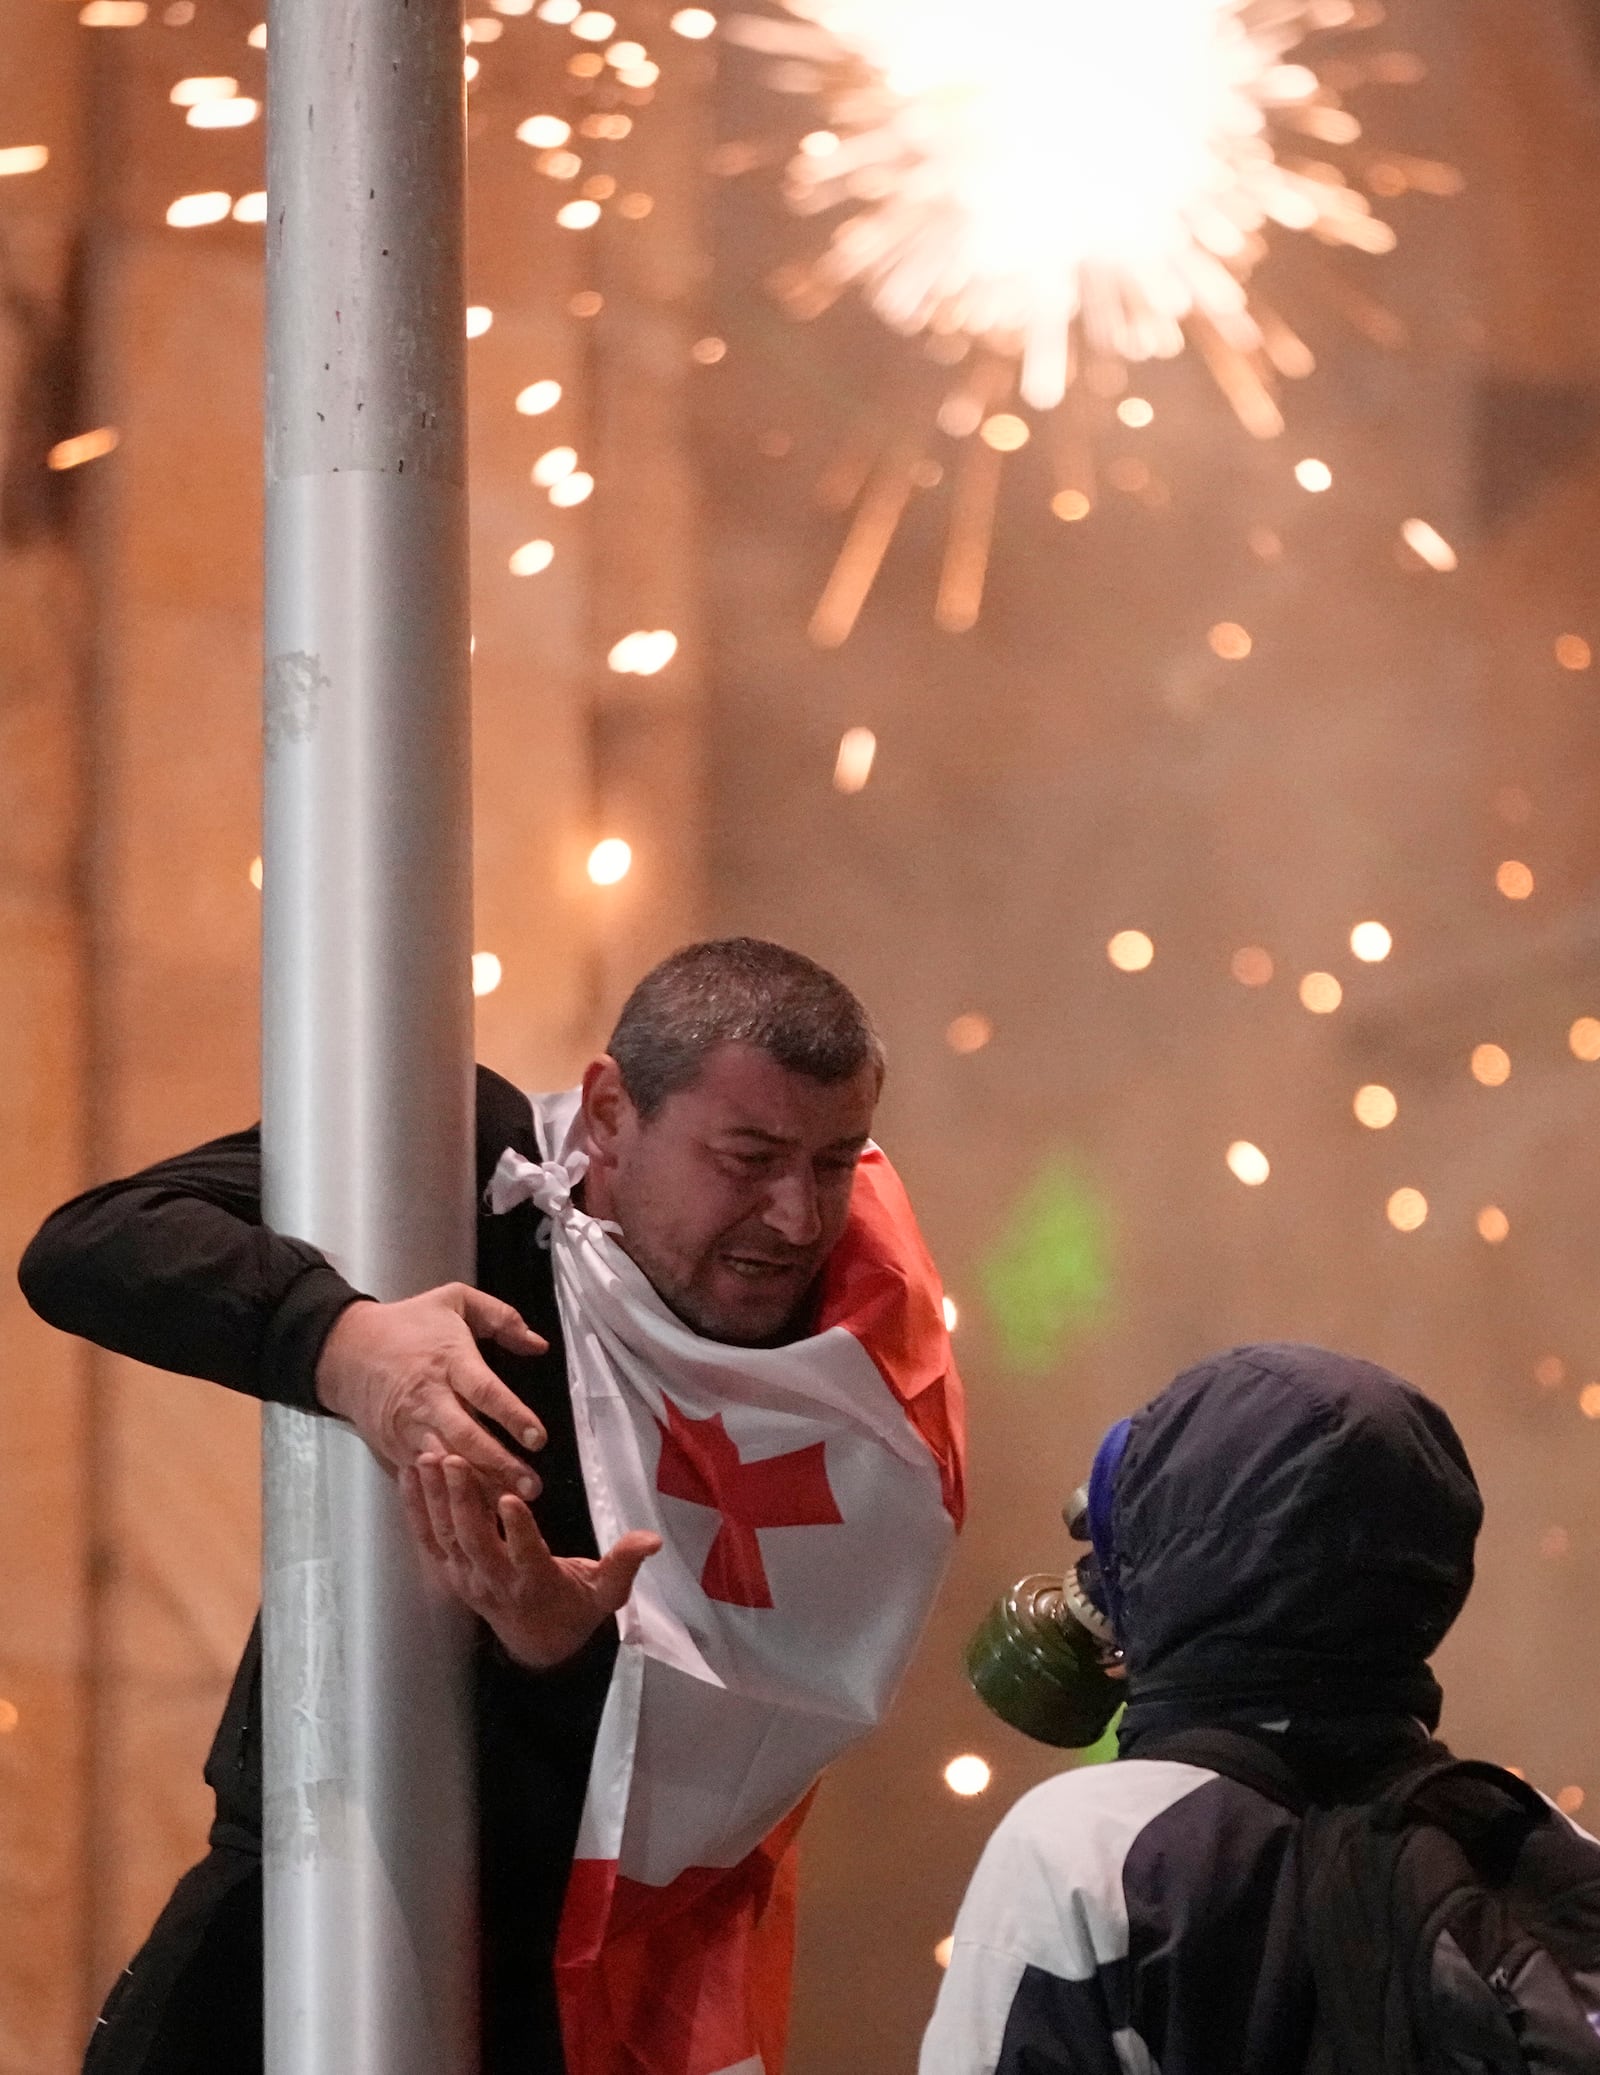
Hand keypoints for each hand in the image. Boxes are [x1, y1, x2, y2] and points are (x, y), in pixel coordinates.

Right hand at [314, 1283, 548, 1497]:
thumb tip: (540, 1345)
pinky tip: (473, 1512)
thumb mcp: (455, 1300)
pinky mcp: (396, 1447)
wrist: (346, 1350)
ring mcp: (410, 1427)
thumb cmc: (408, 1324)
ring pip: (447, 1463)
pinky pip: (426, 1475)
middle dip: (499, 1464)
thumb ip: (501, 1318)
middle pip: (466, 1436)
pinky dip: (448, 1494)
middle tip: (532, 1487)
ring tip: (510, 1507)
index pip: (484, 1391)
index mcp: (449, 1359)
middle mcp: (429, 1397)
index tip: (539, 1439)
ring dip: (478, 1487)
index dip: (512, 1416)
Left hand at [402, 1455, 660, 1669]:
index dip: (518, 1529)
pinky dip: (416, 1507)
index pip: (525, 1554)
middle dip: (463, 1499)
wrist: (534, 1646)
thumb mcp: (604, 1594)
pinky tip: (409, 1475)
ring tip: (428, 1456)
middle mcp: (494, 1582)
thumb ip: (623, 1565)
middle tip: (454, 1460)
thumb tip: (651, 1539)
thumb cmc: (573, 1610)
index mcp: (535, 1583)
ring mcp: (466, 1577)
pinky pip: (428, 1538)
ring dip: (435, 1496)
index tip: (511, 1497)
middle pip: (474, 1539)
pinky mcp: (449, 1571)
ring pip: (446, 1535)